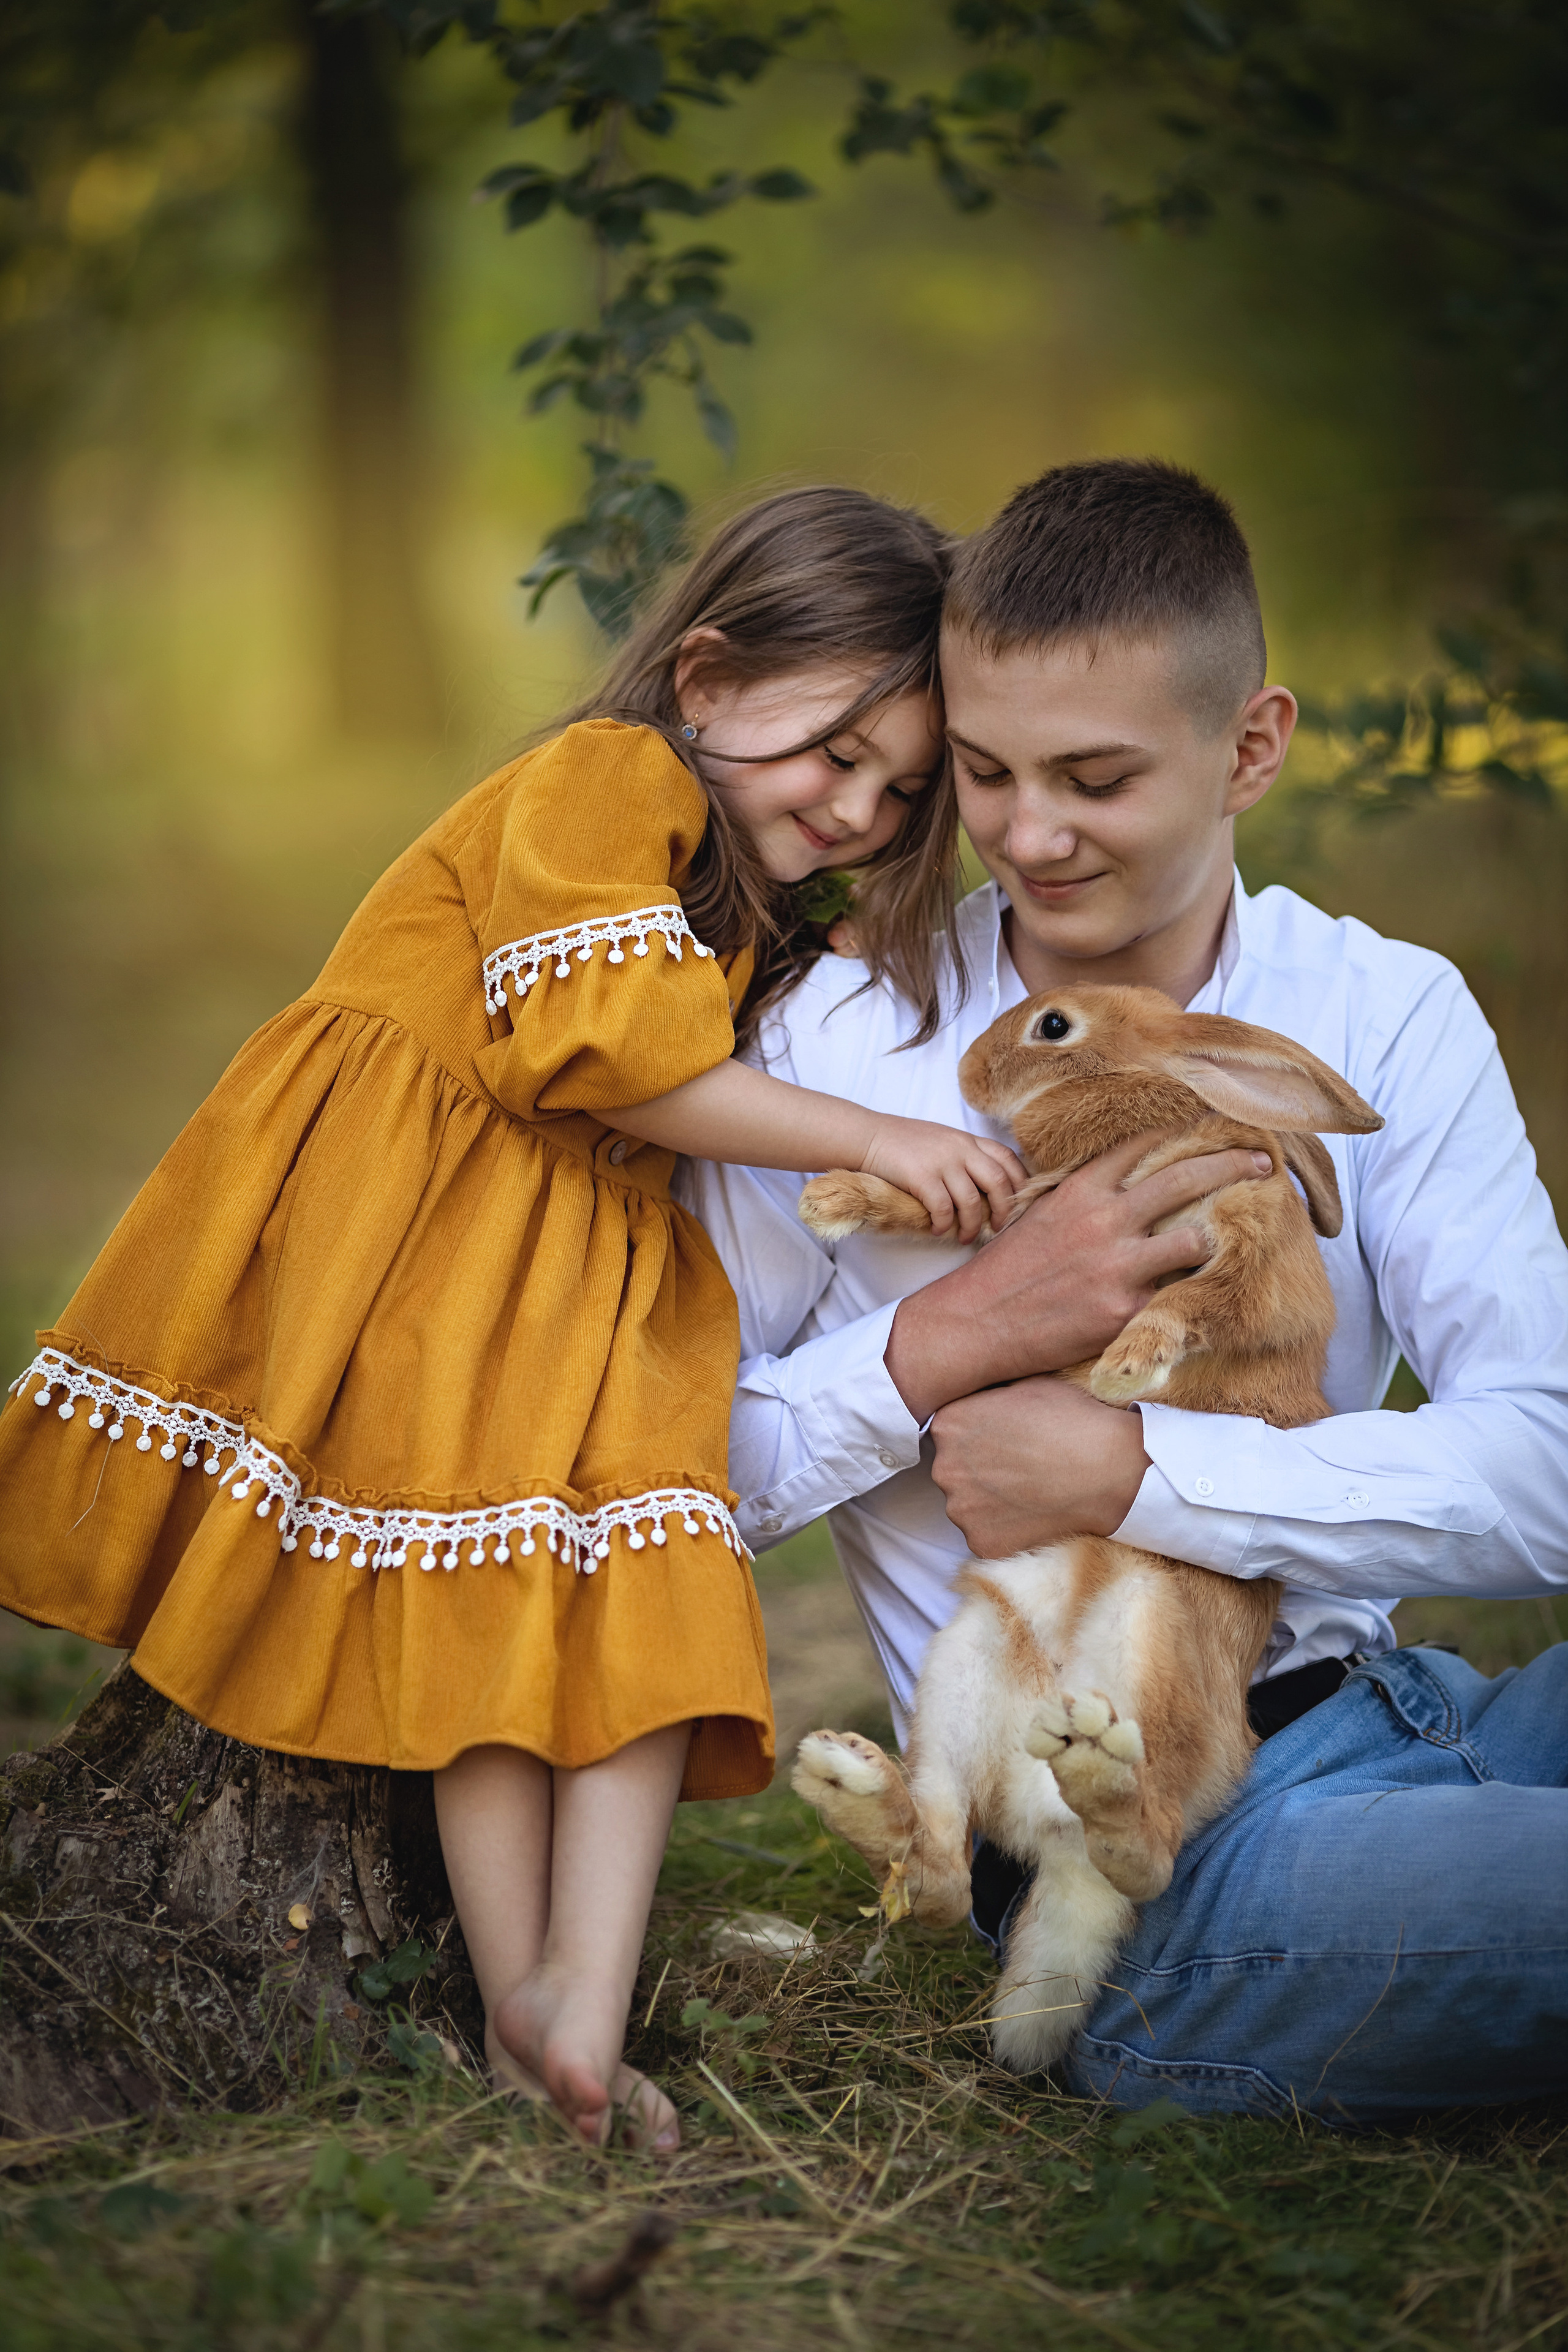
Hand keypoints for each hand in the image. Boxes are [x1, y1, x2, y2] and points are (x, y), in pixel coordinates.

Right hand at [858, 1118, 1027, 1244]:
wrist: (868, 1136)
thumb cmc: (903, 1142)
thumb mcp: (942, 1140)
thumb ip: (965, 1155)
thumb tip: (985, 1186)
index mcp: (968, 1139)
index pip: (1008, 1158)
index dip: (1019, 1183)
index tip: (1018, 1204)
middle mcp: (960, 1148)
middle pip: (998, 1182)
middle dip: (1003, 1211)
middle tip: (998, 1228)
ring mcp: (942, 1162)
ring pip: (972, 1201)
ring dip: (971, 1225)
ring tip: (965, 1237)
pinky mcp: (922, 1177)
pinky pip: (943, 1209)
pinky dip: (943, 1224)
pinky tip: (937, 1230)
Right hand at [884, 1131, 1272, 1420]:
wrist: (977, 1320)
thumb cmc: (1009, 1268)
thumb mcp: (1041, 1212)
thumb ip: (1084, 1194)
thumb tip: (1124, 1182)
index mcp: (1082, 1189)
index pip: (1143, 1145)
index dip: (1184, 1130)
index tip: (1215, 1123)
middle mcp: (1104, 1219)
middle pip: (1183, 1178)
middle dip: (1231, 1164)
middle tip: (1264, 1159)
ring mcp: (1117, 1264)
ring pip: (1193, 1237)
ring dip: (1220, 1234)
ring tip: (1243, 1231)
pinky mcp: (1124, 1308)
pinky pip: (1176, 1292)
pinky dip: (1194, 1288)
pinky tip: (1216, 1286)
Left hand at [930, 1377, 1149, 1558]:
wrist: (1111, 1469)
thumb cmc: (1072, 1419)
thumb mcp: (1025, 1385)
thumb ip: (991, 1394)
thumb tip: (984, 1396)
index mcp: (949, 1425)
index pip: (950, 1431)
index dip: (978, 1434)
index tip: (1004, 1438)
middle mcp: (945, 1468)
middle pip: (954, 1469)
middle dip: (979, 1468)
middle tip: (1018, 1466)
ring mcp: (961, 1510)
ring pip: (967, 1505)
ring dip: (989, 1501)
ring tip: (1028, 1490)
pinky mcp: (982, 1542)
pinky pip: (986, 1535)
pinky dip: (1005, 1529)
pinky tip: (1033, 1513)